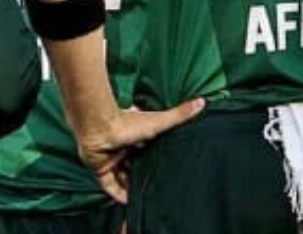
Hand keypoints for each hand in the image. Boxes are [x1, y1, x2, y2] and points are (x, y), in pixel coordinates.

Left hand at [78, 98, 204, 202]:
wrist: (101, 129)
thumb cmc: (130, 124)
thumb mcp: (161, 121)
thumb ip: (180, 114)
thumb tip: (202, 102)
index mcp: (137, 135)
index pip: (147, 147)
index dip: (155, 155)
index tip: (166, 162)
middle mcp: (124, 147)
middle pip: (135, 162)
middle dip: (143, 171)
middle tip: (157, 181)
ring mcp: (112, 158)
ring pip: (123, 175)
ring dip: (132, 184)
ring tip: (145, 194)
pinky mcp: (101, 169)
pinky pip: (109, 185)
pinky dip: (117, 193)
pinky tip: (128, 201)